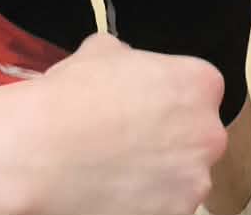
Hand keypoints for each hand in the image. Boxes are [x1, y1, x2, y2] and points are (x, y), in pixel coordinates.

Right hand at [27, 35, 225, 214]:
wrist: (42, 151)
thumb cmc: (72, 96)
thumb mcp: (102, 51)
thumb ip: (130, 58)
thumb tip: (126, 61)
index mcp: (200, 84)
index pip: (199, 93)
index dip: (169, 102)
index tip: (144, 111)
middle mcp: (208, 133)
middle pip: (197, 138)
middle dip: (169, 141)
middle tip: (128, 144)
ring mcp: (194, 180)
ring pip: (183, 178)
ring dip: (158, 176)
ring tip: (116, 172)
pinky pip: (166, 208)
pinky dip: (145, 204)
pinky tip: (114, 193)